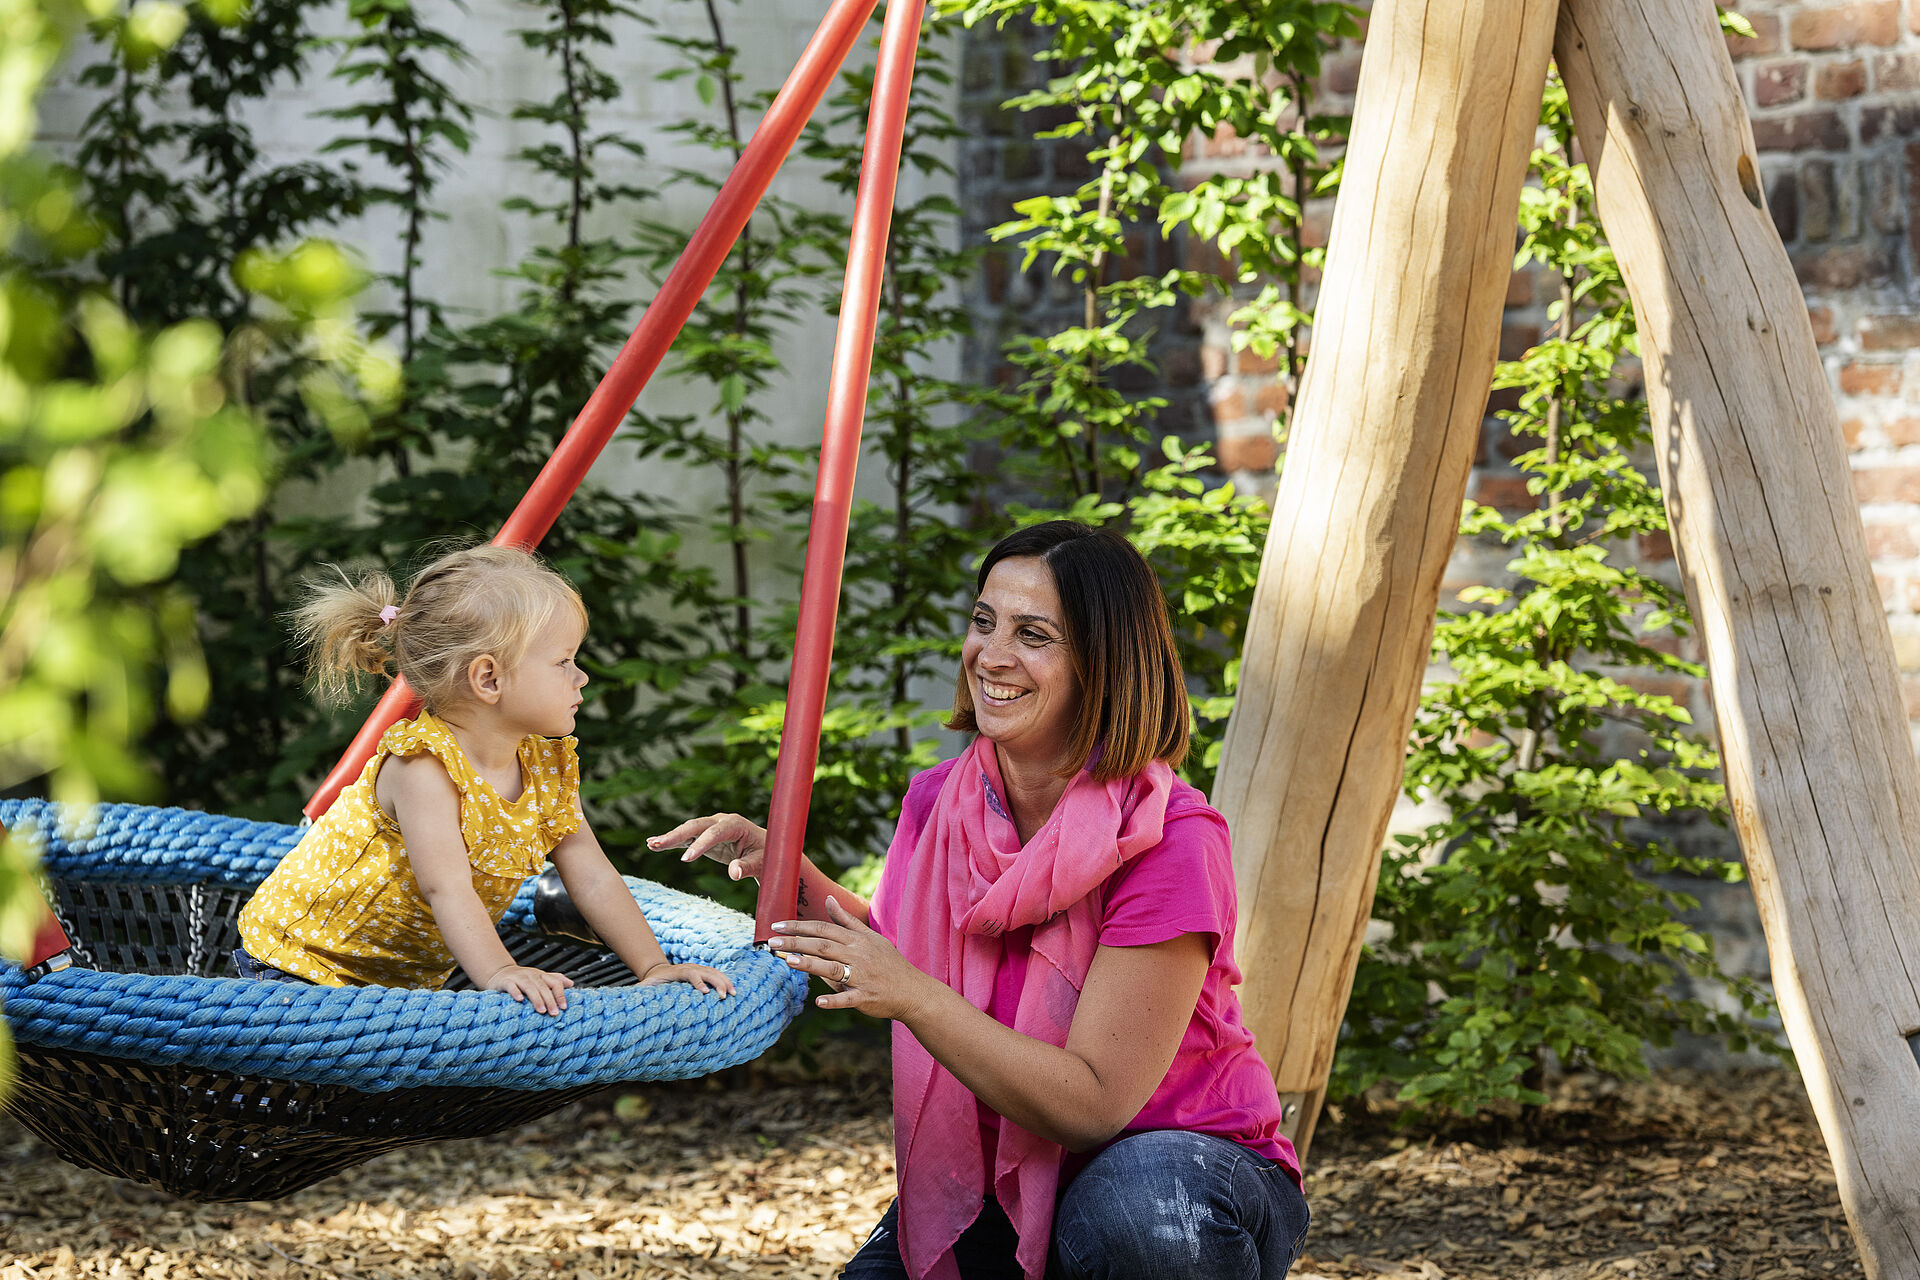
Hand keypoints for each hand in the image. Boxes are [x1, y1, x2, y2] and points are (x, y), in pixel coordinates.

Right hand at [485, 963, 573, 1014]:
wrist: (500, 973)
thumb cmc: (522, 979)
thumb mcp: (539, 978)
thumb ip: (554, 980)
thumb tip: (571, 984)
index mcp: (541, 975)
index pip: (555, 982)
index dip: (560, 994)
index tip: (564, 1007)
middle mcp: (531, 975)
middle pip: (543, 987)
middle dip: (550, 1000)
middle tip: (554, 1013)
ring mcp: (518, 977)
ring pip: (530, 987)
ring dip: (537, 999)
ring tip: (542, 1010)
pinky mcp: (506, 981)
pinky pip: (511, 986)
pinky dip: (516, 992)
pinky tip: (520, 1000)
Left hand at [638, 961, 734, 996]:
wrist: (658, 970)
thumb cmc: (653, 981)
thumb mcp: (646, 985)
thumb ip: (640, 990)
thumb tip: (631, 997)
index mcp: (679, 971)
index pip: (691, 974)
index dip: (698, 983)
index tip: (705, 993)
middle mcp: (691, 968)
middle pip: (708, 972)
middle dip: (717, 983)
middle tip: (725, 996)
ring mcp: (699, 969)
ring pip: (715, 973)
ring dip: (725, 982)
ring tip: (734, 994)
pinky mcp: (703, 972)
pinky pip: (717, 975)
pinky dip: (726, 981)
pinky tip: (733, 991)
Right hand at [647, 813, 767, 882]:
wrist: (767, 852)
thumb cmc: (767, 857)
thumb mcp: (761, 864)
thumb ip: (748, 867)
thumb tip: (734, 873)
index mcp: (736, 824)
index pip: (715, 833)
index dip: (700, 845)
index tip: (686, 859)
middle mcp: (721, 821)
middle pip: (696, 826)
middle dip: (676, 835)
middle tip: (657, 844)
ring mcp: (712, 827)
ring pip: (688, 830)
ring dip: (670, 837)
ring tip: (651, 844)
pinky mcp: (705, 836)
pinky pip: (686, 838)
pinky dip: (671, 841)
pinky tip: (654, 845)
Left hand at [768, 897, 932, 1019]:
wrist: (912, 990)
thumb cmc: (888, 963)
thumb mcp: (870, 937)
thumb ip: (846, 920)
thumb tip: (828, 900)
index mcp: (856, 940)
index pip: (823, 928)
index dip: (799, 926)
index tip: (776, 925)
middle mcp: (858, 955)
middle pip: (823, 945)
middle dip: (796, 942)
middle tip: (771, 941)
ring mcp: (862, 976)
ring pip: (832, 968)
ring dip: (810, 964)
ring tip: (788, 961)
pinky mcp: (866, 997)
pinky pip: (848, 998)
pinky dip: (834, 1000)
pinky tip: (819, 1002)